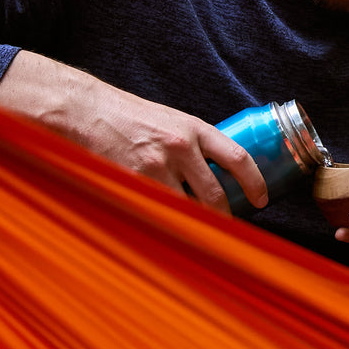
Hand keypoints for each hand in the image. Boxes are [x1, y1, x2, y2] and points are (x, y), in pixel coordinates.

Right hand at [0, 50, 266, 213]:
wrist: (86, 111)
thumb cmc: (129, 117)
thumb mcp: (171, 121)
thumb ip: (194, 145)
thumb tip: (218, 175)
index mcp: (195, 128)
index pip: (238, 158)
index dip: (255, 183)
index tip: (262, 200)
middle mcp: (180, 147)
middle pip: (215, 195)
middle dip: (224, 218)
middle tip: (228, 231)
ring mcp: (155, 168)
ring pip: (186, 210)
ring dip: (193, 226)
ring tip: (197, 236)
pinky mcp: (132, 184)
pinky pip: (157, 213)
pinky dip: (164, 225)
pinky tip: (165, 230)